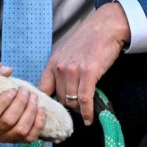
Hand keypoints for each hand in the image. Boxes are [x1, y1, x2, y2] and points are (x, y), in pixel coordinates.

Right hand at [0, 60, 44, 142]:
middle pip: (8, 121)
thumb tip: (7, 71)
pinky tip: (40, 110)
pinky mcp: (18, 141)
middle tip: (25, 91)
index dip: (2, 102)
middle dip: (20, 103)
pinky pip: (30, 137)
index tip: (11, 90)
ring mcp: (5, 138)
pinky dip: (38, 124)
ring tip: (34, 98)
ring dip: (30, 112)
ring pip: (20, 130)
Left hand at [38, 2, 129, 124]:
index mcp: (52, 63)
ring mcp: (73, 71)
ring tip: (83, 113)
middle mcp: (59, 67)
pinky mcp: (88, 73)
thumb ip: (60, 69)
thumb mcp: (66, 53)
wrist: (104, 27)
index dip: (46, 102)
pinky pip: (84, 99)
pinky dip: (86, 112)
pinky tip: (88, 119)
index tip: (52, 111)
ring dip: (78, 109)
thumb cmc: (87, 40)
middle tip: (75, 111)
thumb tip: (60, 88)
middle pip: (59, 97)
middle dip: (67, 106)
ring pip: (71, 100)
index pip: (42, 89)